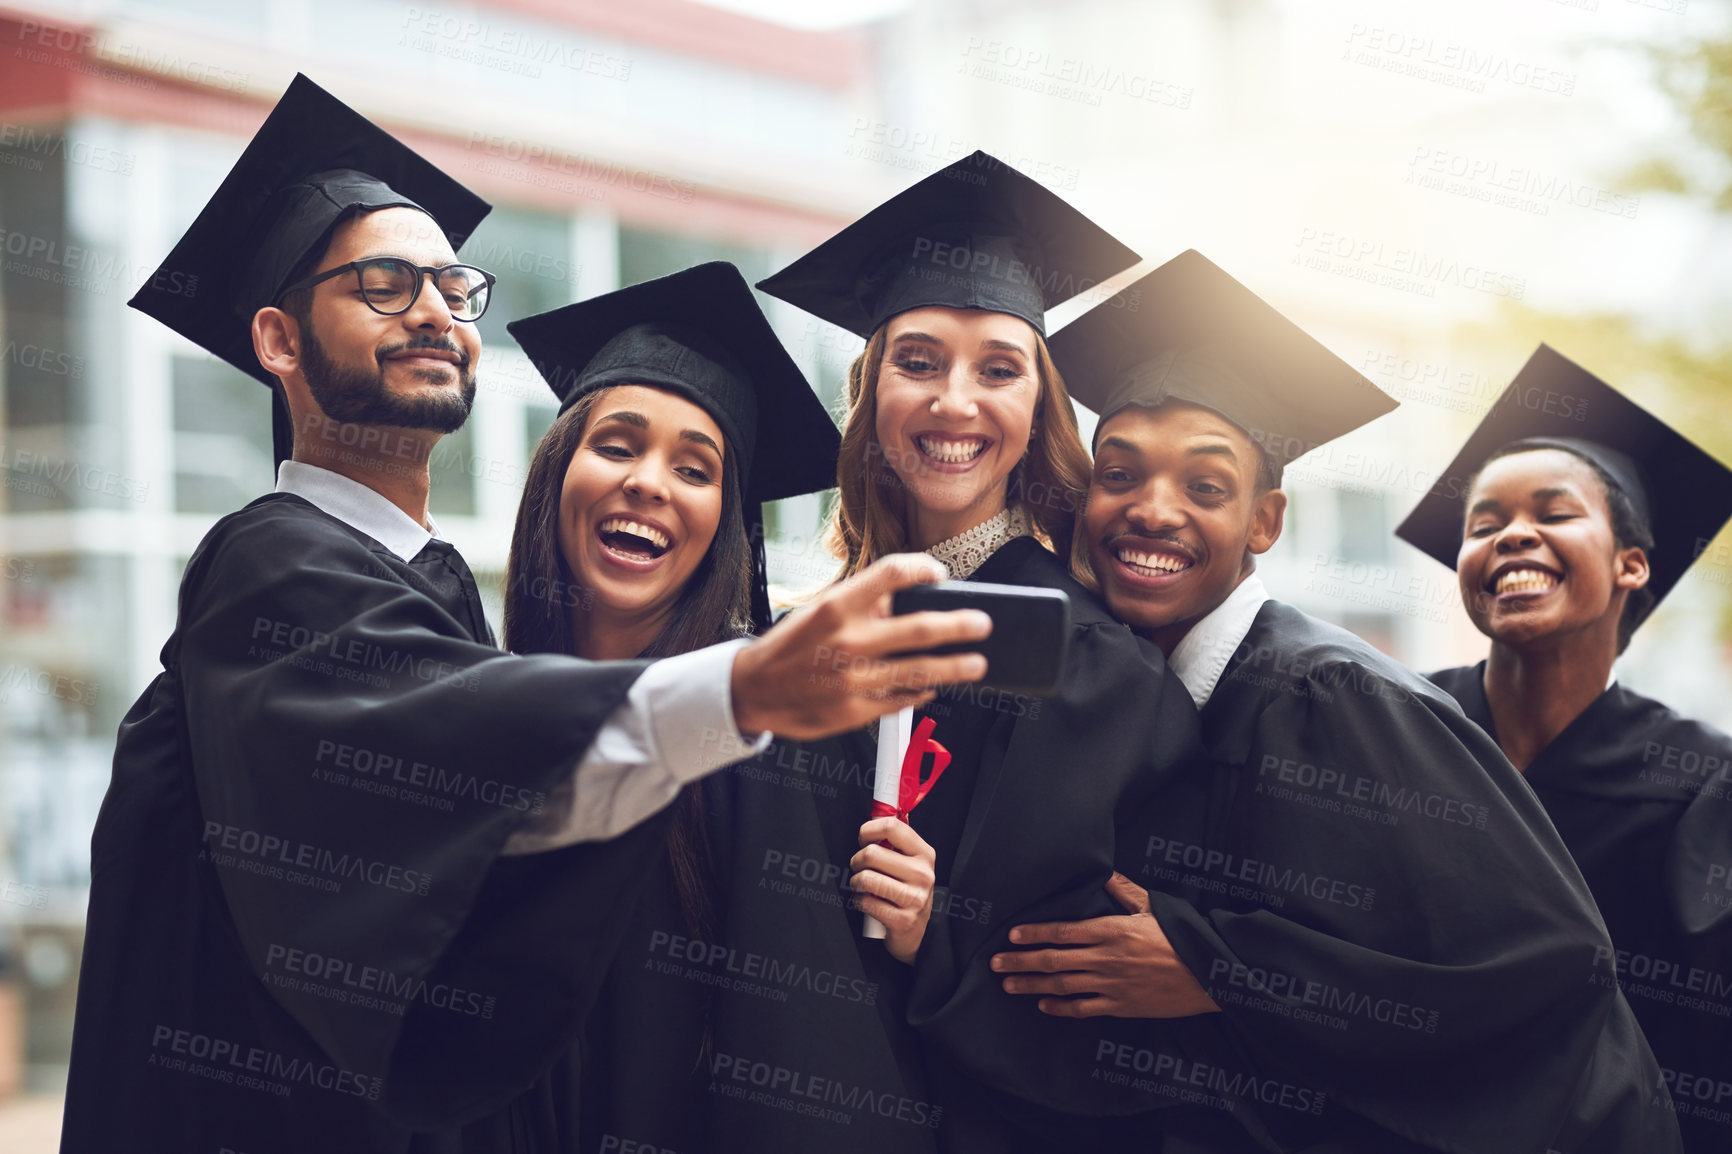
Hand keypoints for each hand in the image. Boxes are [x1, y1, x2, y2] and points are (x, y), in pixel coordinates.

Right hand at [730, 554, 991, 739]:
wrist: (752, 689)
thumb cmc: (789, 646)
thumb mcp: (818, 610)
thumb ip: (861, 604)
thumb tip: (906, 599)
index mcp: (837, 606)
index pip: (891, 574)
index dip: (923, 569)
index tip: (940, 574)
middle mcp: (848, 640)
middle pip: (921, 627)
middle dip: (960, 625)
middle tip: (982, 624)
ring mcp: (853, 679)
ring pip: (920, 671)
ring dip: (956, 667)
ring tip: (976, 663)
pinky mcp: (854, 710)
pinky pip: (900, 700)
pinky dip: (922, 692)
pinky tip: (934, 687)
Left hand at [850, 816, 936, 964]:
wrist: (917, 934)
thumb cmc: (907, 890)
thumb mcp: (910, 862)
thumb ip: (897, 838)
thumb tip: (881, 808)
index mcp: (924, 853)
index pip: (892, 826)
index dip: (868, 830)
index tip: (864, 839)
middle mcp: (923, 874)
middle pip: (872, 853)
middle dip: (857, 861)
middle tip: (860, 867)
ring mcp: (915, 898)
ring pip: (865, 878)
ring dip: (856, 883)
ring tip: (863, 886)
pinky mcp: (903, 920)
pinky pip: (865, 902)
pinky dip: (859, 902)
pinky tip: (867, 903)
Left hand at [989, 873, 1219, 1017]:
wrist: (1211, 975)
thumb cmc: (1182, 938)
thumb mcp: (1154, 907)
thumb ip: (1124, 891)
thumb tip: (1104, 872)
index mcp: (1112, 930)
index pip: (1063, 931)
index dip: (1034, 933)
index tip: (1012, 935)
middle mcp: (1106, 958)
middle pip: (1054, 960)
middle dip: (1021, 962)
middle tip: (994, 964)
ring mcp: (1112, 985)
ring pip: (1062, 986)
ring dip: (1032, 985)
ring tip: (1009, 985)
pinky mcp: (1121, 1006)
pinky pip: (1084, 1008)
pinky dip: (1061, 1008)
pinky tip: (1044, 1005)